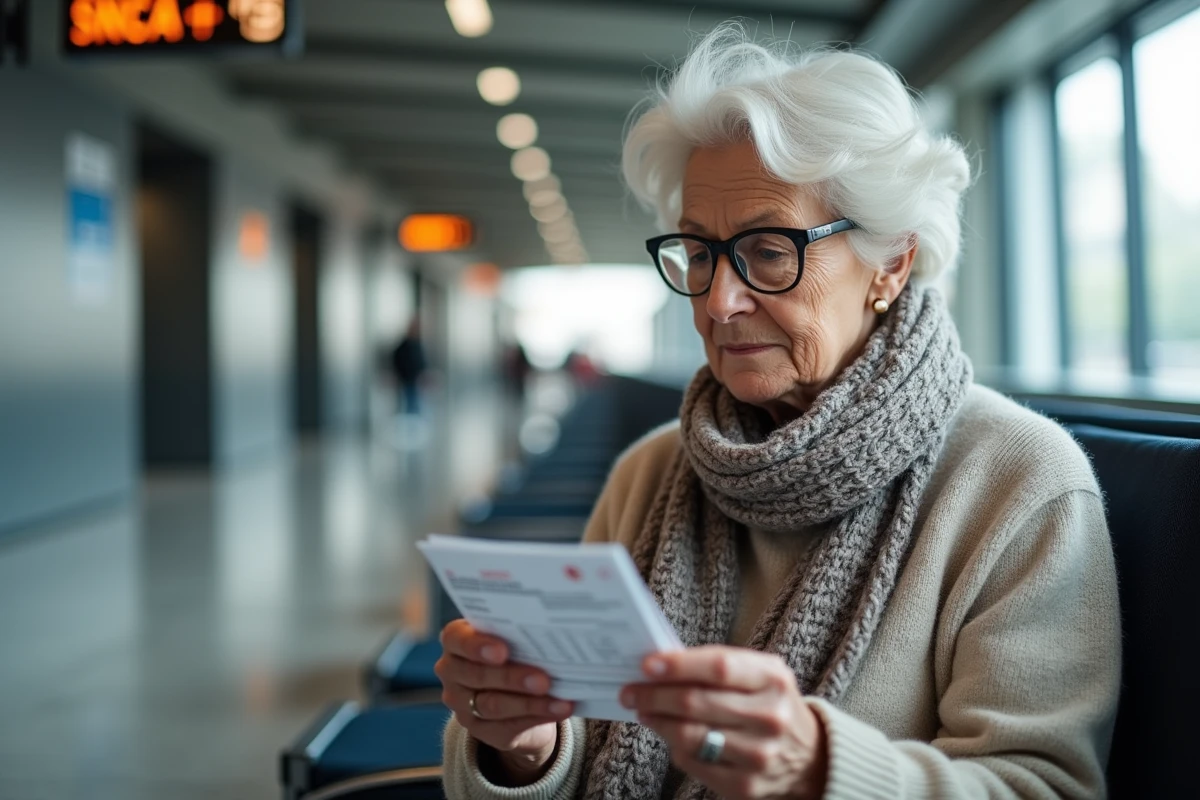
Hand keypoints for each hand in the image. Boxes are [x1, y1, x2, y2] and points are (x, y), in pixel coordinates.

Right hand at [436, 620, 573, 784]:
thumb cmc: (513, 652)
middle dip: (513, 678)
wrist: (513, 692)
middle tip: (543, 680)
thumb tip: (549, 639)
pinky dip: (537, 717)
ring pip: (493, 705)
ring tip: (560, 700)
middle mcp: (451, 671)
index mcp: (455, 640)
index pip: (457, 640)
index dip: (478, 646)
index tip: (503, 651)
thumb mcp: (512, 640)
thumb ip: (519, 638)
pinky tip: (559, 709)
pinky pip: (506, 726)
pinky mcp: (479, 729)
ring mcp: (461, 704)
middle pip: (478, 676)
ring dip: (530, 703)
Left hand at [620, 646, 826, 799]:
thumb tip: (662, 664)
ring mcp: (759, 755)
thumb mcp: (759, 674)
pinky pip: (694, 764)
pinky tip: (668, 735)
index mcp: (773, 679)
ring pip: (690, 736)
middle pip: (696, 703)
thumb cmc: (770, 703)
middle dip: (654, 695)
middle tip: (631, 690)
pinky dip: (675, 747)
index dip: (679, 665)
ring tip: (645, 711)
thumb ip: (718, 665)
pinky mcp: (746, 786)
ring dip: (658, 721)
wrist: (809, 755)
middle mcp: (770, 717)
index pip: (719, 667)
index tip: (648, 665)